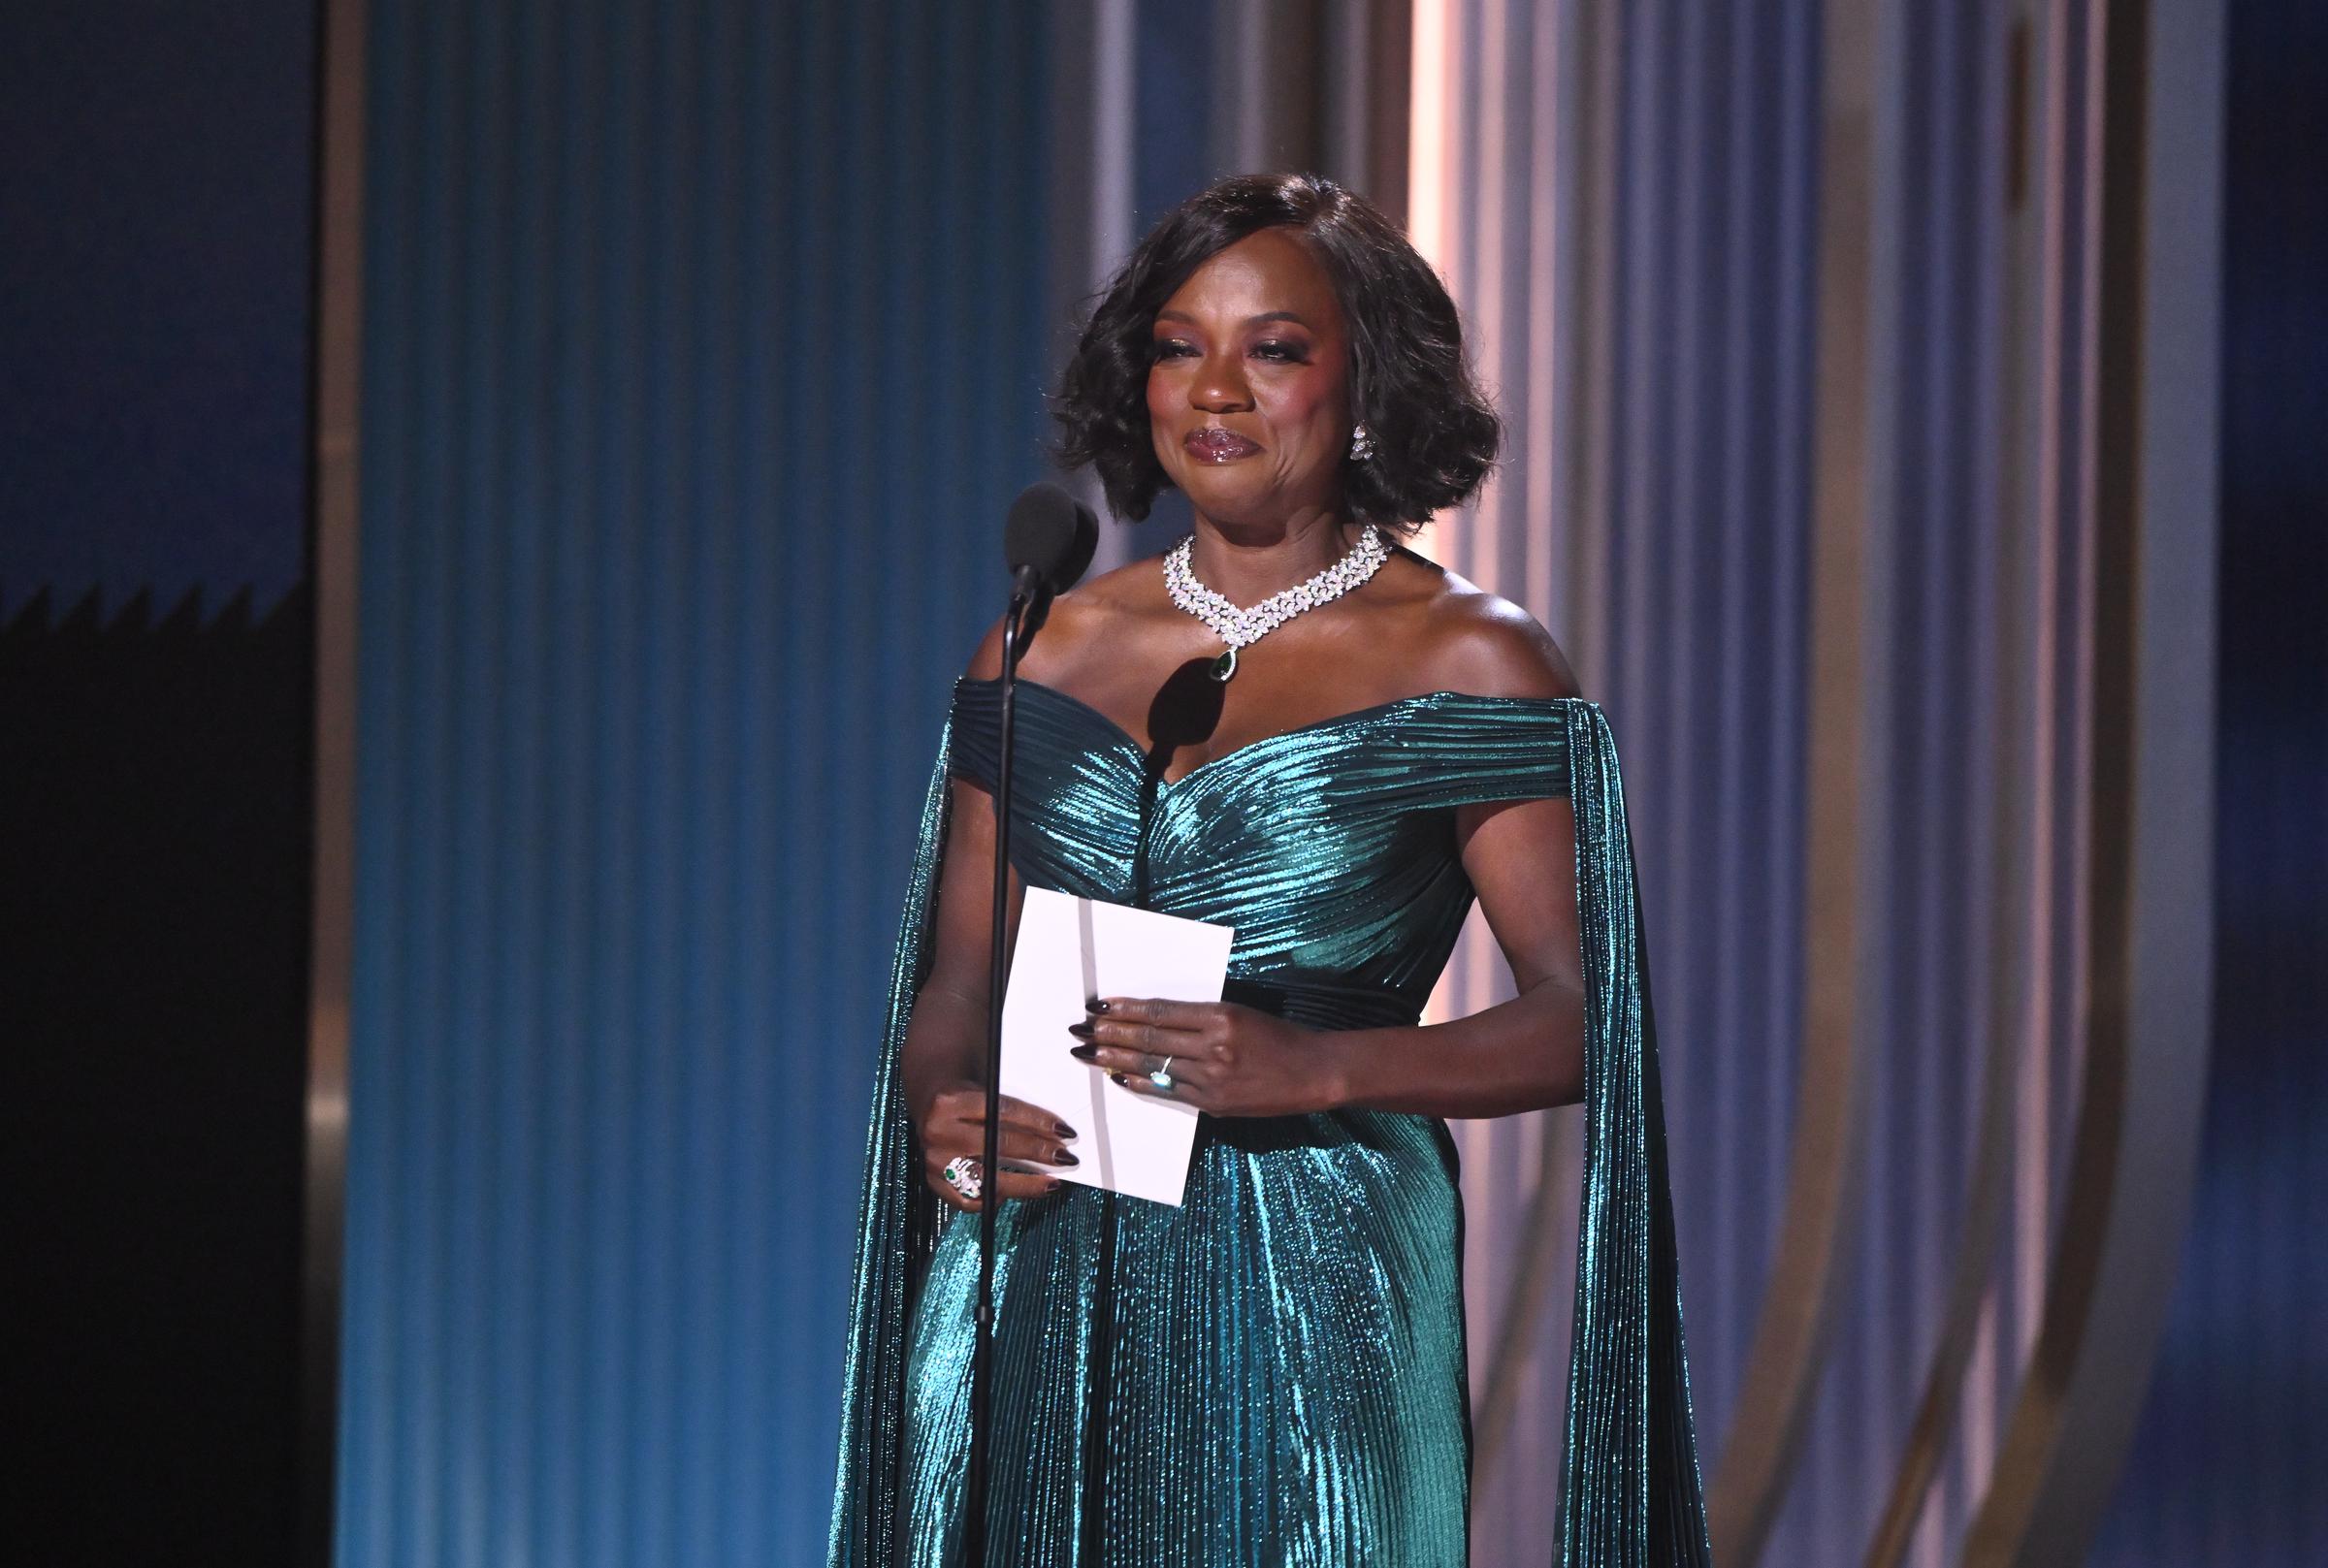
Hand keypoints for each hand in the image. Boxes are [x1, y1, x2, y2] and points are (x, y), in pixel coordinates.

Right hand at [915, 1081, 1078, 1211]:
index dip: (1038, 1121)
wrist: (929, 1104)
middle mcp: (939, 1131)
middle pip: (997, 1144)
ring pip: (986, 1179)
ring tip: (1049, 1184)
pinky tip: (1012, 1194)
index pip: (1003, 1110)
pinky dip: (993, 1199)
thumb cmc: (966, 1097)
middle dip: (1038, 1152)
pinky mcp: (933, 1181)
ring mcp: (934, 1160)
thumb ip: (1008, 1108)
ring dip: (1024, 1184)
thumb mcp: (983, 1089)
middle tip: (1065, 1157)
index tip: (1065, 1131)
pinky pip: (968, 1201)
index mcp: (951, 1100)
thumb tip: (1053, 1131)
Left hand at [1069, 998, 1331, 1117]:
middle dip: (1110, 1035)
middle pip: (1150, 1040)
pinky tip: (1120, 1079)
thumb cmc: (1278, 1037)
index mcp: (1220, 1015)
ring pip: (1153, 1067)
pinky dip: (1141, 1085)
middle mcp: (1214, 1046)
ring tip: (1090, 1054)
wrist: (1313, 1072)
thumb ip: (1199, 1018)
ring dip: (1116, 1061)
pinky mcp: (1214, 1103)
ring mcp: (1212, 1078)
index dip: (1125, 1010)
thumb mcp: (1240, 1014)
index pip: (1160, 1012)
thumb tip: (1153, 1020)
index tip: (1099, 1006)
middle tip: (1081, 1030)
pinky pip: (1168, 1091)